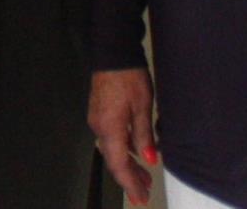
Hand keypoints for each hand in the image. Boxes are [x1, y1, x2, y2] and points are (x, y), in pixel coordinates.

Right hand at [88, 68, 158, 205]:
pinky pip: (110, 138)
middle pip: (114, 160)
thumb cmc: (129, 76)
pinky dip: (123, 150)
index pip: (119, 165)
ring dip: (127, 164)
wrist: (113, 52)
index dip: (130, 184)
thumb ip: (144, 135)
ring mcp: (97, 119)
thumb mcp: (143, 106)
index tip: (141, 198)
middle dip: (129, 178)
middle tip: (144, 193)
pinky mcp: (99, 112)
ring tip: (144, 175)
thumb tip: (148, 159)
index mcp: (110, 128)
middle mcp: (99, 127)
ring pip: (112, 150)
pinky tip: (135, 151)